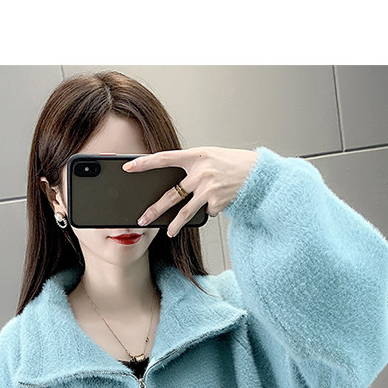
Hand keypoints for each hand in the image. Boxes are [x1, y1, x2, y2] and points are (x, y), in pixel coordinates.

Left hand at [123, 146, 258, 237]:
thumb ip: (192, 167)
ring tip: (169, 232)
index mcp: (196, 156)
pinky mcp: (217, 202)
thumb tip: (174, 186)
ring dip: (175, 224)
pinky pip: (207, 210)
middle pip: (171, 195)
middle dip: (155, 209)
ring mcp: (209, 188)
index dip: (145, 163)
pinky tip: (221, 199)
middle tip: (142, 220)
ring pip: (186, 211)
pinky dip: (211, 208)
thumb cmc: (232, 164)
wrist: (258, 174)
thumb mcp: (210, 157)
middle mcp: (201, 172)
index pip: (164, 158)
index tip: (129, 166)